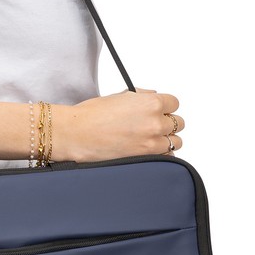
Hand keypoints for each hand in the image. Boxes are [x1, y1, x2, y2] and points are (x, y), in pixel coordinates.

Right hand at [52, 89, 183, 162]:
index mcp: (151, 102)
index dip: (166, 107)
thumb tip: (154, 97)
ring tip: (150, 140)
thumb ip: (142, 96)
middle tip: (152, 126)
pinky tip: (148, 151)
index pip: (174, 103)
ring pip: (175, 141)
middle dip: (167, 124)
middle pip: (178, 123)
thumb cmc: (92, 115)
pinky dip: (161, 155)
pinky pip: (167, 157)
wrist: (76, 134)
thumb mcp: (120, 96)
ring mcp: (152, 142)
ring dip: (166, 140)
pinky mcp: (146, 158)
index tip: (160, 111)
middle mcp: (155, 122)